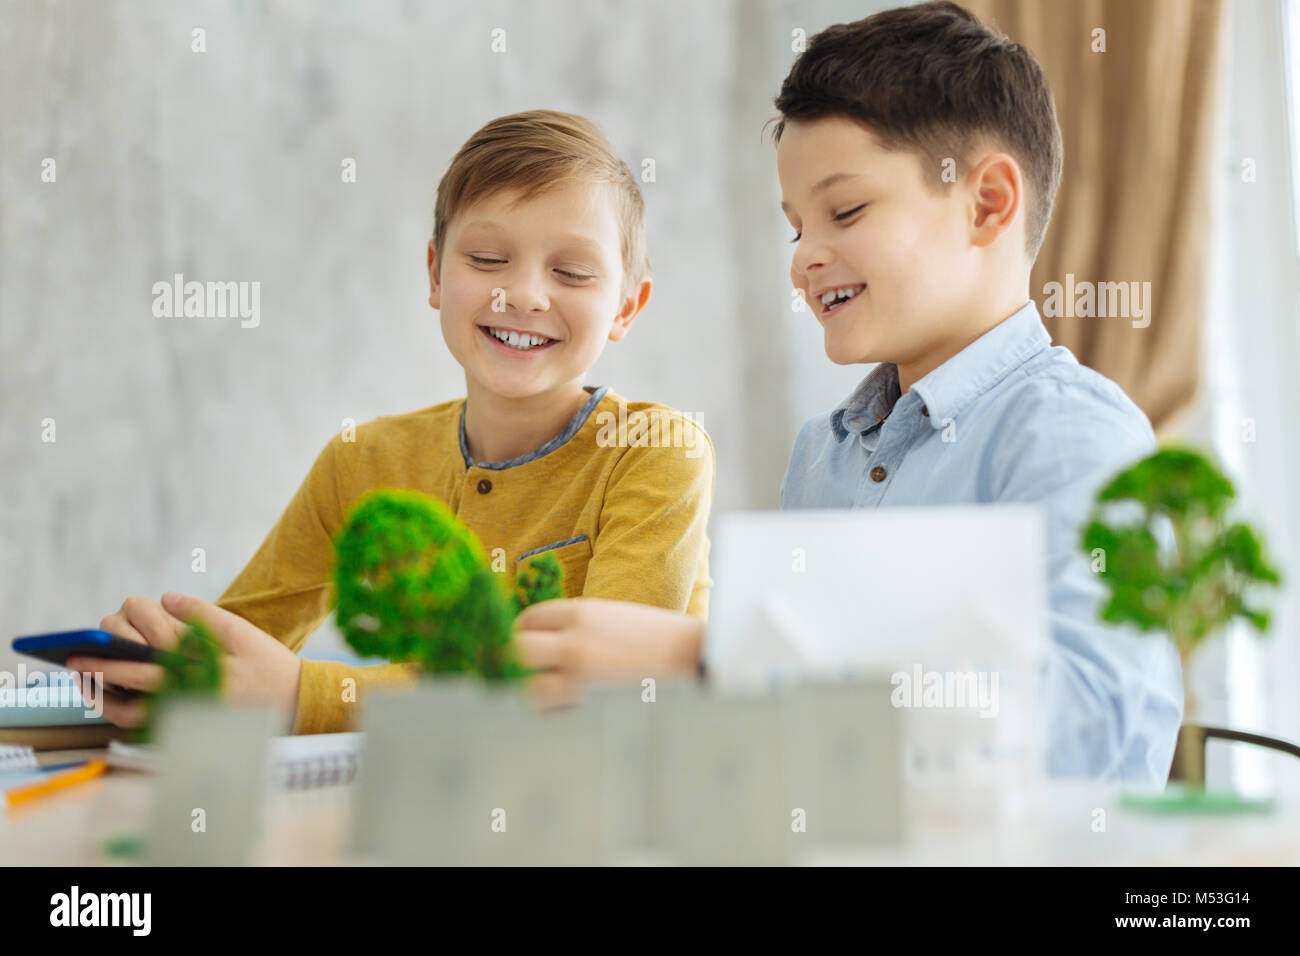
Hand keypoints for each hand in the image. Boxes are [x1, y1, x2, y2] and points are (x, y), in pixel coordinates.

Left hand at [70, 592, 301, 729]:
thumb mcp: (243, 633)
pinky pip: (144, 726)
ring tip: (84, 678)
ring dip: (103, 692)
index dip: (127, 633)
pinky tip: (107, 698)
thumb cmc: (267, 665)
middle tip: (77, 656)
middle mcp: (194, 690)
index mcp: (206, 662)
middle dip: (102, 664)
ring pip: (133, 708)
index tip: (109, 624)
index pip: (155, 645)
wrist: (294, 704)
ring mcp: (188, 713)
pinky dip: (119, 712)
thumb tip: (167, 598)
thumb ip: (204, 614)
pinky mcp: (185, 726)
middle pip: (136, 676)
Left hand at [513, 598, 704, 708]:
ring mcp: (581, 676)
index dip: (521, 633)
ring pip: (528, 688)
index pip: (528, 620)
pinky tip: (570, 707)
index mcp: (580, 613)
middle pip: (517, 650)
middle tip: (523, 670)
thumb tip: (539, 641)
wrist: (693, 660)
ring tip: (548, 694)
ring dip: (532, 692)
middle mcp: (574, 641)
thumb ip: (573, 625)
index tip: (524, 644)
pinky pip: (554, 713)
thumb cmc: (655, 637)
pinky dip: (554, 713)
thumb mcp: (610, 615)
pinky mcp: (591, 705)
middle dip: (515, 661)